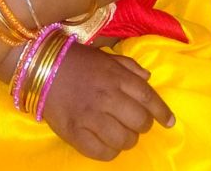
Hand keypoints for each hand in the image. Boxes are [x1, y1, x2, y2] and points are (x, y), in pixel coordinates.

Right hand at [41, 43, 174, 160]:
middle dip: (143, 125)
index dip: (162, 112)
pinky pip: (103, 153)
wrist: (41, 67)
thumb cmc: (77, 60)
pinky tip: (107, 143)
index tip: (170, 122)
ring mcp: (91, 116)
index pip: (148, 98)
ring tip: (121, 133)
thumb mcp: (105, 56)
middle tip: (137, 124)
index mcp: (116, 77)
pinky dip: (110, 151)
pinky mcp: (76, 133)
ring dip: (128, 139)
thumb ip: (129, 66)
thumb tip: (149, 78)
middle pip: (140, 121)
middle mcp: (107, 97)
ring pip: (124, 140)